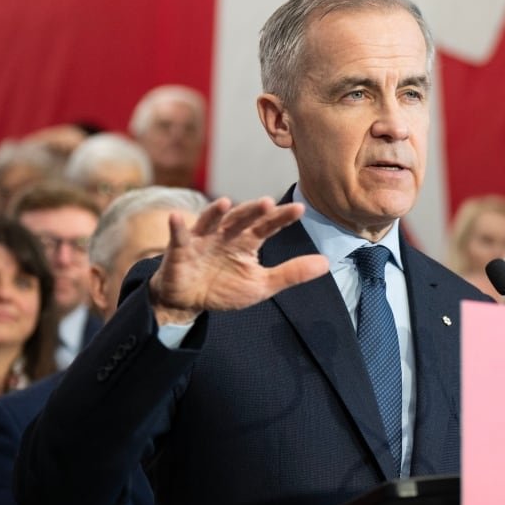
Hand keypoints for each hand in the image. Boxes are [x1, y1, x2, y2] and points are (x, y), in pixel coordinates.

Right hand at [148, 197, 328, 325]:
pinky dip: (177, 226)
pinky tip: (177, 217)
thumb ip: (292, 273)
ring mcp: (203, 239)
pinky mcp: (180, 249)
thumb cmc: (225, 287)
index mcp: (248, 241)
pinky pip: (178, 236)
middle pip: (241, 219)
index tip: (300, 209)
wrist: (189, 302)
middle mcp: (227, 234)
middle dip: (252, 211)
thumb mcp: (262, 284)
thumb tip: (327, 263)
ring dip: (216, 212)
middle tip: (267, 202)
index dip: (281, 218)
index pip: (267, 226)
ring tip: (226, 203)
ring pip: (211, 221)